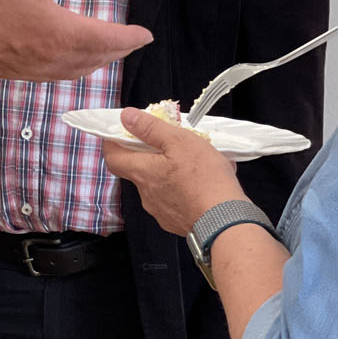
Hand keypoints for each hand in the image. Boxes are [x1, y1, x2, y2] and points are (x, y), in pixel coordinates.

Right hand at [0, 0, 152, 80]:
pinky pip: (62, 75)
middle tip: (134, 40)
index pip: (109, 39)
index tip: (146, 33)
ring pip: (81, 70)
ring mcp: (39, 69)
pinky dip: (78, 67)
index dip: (131, 36)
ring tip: (109, 50)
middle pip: (99, 58)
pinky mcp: (23, 73)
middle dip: (121, 49)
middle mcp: (55, 57)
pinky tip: (72, 59)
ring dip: (100, 60)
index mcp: (61, 33)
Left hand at [102, 108, 241, 236]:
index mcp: (143, 172)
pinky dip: (181, 189)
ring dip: (168, 172)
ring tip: (193, 163)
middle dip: (149, 155)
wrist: (225, 221)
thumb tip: (126, 116)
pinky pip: (173, 200)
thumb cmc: (204, 178)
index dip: (113, 143)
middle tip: (168, 143)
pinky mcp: (176, 221)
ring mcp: (161, 210)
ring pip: (157, 185)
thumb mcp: (179, 141)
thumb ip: (151, 128)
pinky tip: (201, 183)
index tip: (121, 132)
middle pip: (138, 169)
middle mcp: (146, 194)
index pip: (113, 158)